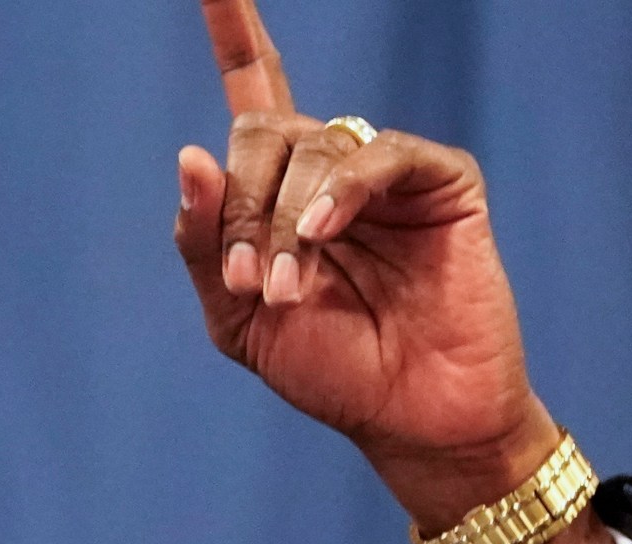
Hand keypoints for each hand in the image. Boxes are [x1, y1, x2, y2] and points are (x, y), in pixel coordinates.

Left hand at [180, 0, 609, 543]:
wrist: (409, 418)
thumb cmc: (331, 371)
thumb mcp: (238, 319)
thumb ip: (202, 243)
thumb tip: (190, 154)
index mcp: (281, 193)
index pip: (254, 95)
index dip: (235, 33)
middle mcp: (333, 169)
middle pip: (262, 135)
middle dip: (243, 210)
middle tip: (254, 283)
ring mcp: (389, 172)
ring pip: (313, 150)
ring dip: (286, 225)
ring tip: (291, 291)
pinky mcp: (441, 182)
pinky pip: (378, 156)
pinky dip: (341, 192)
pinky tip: (325, 232)